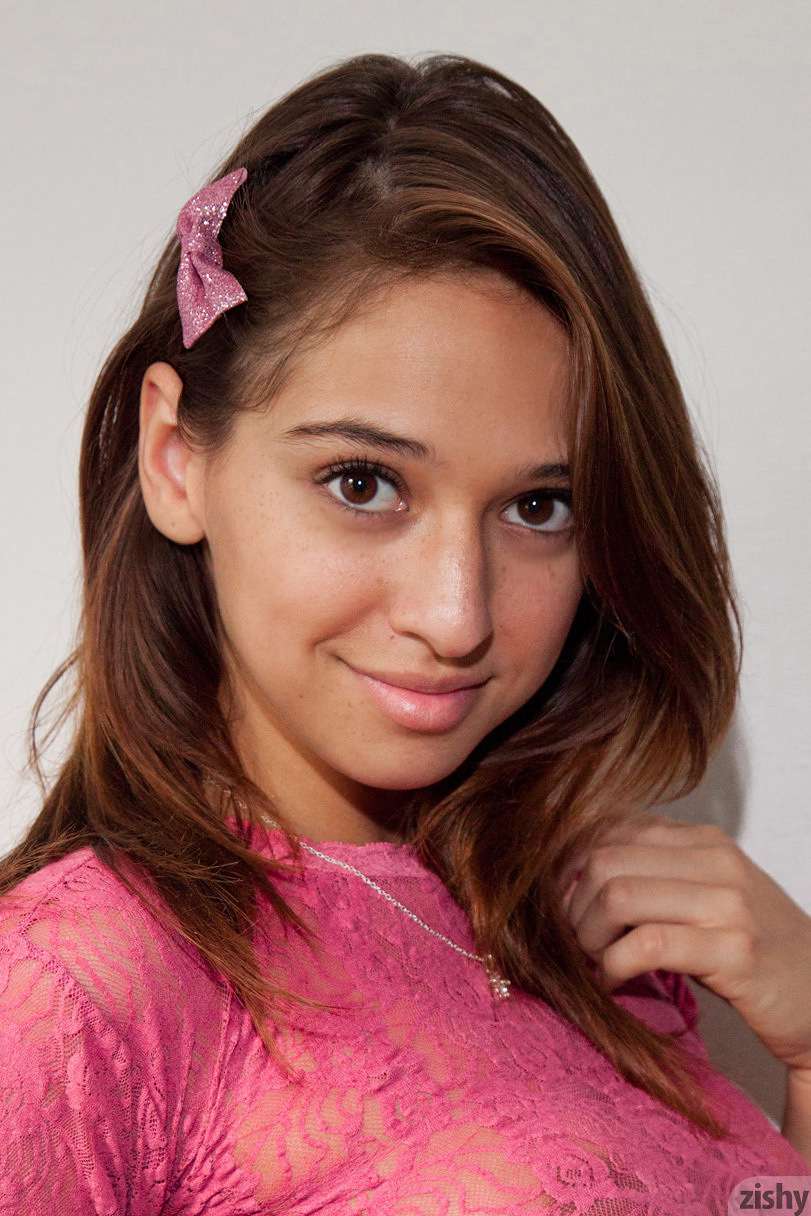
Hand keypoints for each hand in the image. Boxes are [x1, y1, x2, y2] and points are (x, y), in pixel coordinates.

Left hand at [561, 811, 810, 1070]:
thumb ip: (654, 874)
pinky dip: (613, 966)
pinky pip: (646, 945)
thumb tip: (571, 874)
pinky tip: (613, 981)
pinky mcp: (734, 950)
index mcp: (702, 839)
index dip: (569, 867)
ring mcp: (728, 902)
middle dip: (573, 905)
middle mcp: (715, 859)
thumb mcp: (706, 894)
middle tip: (576, 942)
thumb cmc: (756, 950)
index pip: (608, 828)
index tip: (562, 904)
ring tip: (595, 962)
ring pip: (618, 895)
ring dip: (589, 936)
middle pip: (603, 860)